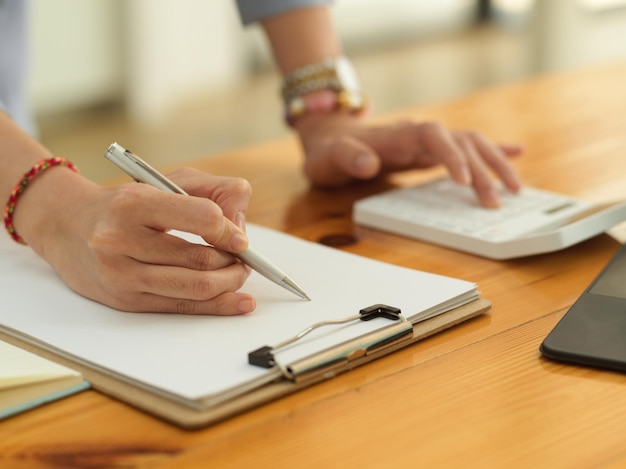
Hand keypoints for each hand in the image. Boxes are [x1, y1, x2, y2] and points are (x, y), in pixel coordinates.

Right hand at [23, 167, 255, 314]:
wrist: (66, 226)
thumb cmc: (123, 204)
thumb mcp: (164, 181)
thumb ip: (212, 191)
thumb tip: (242, 224)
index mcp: (135, 204)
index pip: (202, 217)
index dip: (231, 230)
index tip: (242, 239)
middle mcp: (123, 240)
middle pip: (201, 258)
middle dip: (235, 261)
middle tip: (246, 259)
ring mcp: (122, 274)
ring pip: (196, 287)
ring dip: (229, 282)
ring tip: (238, 273)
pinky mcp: (126, 300)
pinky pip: (182, 307)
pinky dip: (218, 306)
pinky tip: (239, 302)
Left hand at [295, 113, 523, 206]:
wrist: (330, 137)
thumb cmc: (329, 151)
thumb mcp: (329, 158)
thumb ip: (348, 158)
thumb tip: (369, 163)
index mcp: (398, 135)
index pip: (433, 137)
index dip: (451, 156)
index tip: (463, 182)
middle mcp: (419, 134)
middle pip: (460, 142)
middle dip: (482, 170)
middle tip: (497, 201)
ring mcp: (427, 141)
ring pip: (471, 144)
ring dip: (495, 162)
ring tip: (516, 186)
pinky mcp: (431, 150)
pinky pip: (466, 147)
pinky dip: (492, 150)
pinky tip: (517, 152)